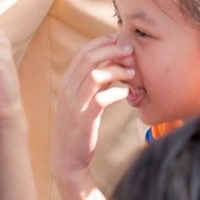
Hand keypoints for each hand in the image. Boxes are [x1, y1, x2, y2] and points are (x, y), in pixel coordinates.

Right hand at [52, 36, 133, 180]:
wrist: (67, 160)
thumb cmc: (79, 127)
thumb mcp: (83, 100)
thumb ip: (95, 82)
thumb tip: (113, 62)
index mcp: (67, 83)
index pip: (82, 52)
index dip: (101, 42)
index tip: (119, 39)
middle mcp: (68, 90)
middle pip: (89, 58)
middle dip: (112, 49)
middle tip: (130, 51)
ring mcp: (75, 105)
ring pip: (95, 75)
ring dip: (116, 70)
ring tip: (132, 73)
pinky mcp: (84, 120)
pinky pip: (101, 99)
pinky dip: (117, 92)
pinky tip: (127, 94)